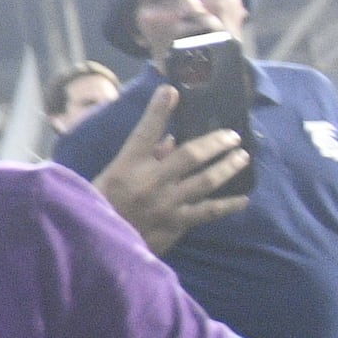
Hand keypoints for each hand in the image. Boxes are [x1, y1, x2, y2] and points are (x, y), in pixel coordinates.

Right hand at [94, 99, 251, 251]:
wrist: (95, 247)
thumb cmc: (99, 206)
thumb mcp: (110, 177)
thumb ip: (141, 158)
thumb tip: (170, 141)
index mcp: (126, 166)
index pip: (145, 132)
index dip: (158, 110)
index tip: (171, 90)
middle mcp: (149, 182)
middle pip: (190, 155)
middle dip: (215, 142)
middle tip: (233, 136)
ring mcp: (165, 204)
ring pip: (206, 181)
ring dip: (227, 167)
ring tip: (242, 158)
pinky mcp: (175, 224)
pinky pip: (207, 212)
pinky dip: (227, 205)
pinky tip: (243, 199)